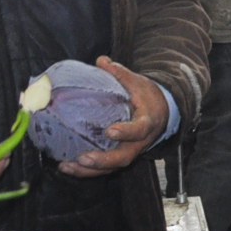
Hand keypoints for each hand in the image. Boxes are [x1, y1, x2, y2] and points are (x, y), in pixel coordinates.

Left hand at [57, 57, 167, 178]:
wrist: (163, 113)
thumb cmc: (147, 97)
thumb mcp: (138, 83)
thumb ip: (120, 74)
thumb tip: (101, 60)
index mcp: (147, 122)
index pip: (139, 130)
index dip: (126, 132)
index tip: (110, 131)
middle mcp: (140, 142)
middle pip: (124, 157)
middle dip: (103, 160)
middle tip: (83, 158)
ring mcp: (131, 151)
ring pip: (112, 167)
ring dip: (90, 170)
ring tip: (67, 166)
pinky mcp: (121, 156)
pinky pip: (105, 168)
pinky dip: (86, 171)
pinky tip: (68, 167)